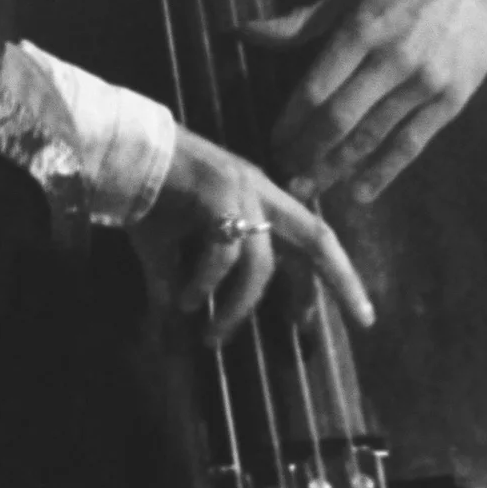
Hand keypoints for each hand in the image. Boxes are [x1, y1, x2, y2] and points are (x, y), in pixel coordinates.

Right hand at [132, 124, 375, 347]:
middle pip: (318, 238)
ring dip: (238, 307)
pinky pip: (223, 253)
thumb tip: (176, 329)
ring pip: (260, 262)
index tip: (324, 322)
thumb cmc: (151, 197)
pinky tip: (185, 301)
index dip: (325, 280)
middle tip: (366, 321)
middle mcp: (259, 189)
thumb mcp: (178, 246)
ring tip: (212, 335)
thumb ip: (188, 283)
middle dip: (345, 280)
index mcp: (259, 196)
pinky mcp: (217, 193)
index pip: (309, 239)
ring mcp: (240, 188)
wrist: (120, 153)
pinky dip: (206, 285)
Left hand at [248, 0, 486, 204]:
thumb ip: (301, 21)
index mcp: (361, 28)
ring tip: (312, 187)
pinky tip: (360, 192)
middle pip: (340, 119)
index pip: (316, 87)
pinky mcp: (451, 100)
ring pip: (372, 137)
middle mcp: (391, 58)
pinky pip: (411, 144)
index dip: (291, 122)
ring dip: (337, 168)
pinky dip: (384, 172)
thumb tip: (245, 33)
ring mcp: (424, 82)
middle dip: (308, 153)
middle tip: (287, 175)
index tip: (275, 141)